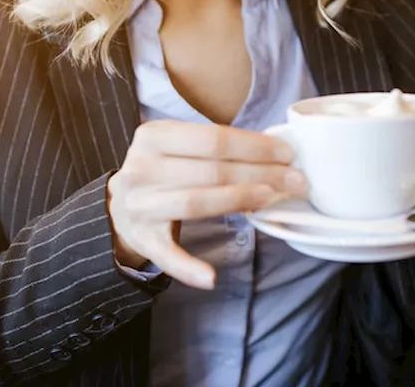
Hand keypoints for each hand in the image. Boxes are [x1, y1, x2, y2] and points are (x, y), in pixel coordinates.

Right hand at [107, 120, 305, 288]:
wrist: (118, 206)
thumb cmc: (163, 171)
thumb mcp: (176, 146)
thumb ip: (215, 146)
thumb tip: (274, 151)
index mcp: (153, 136)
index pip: (213, 138)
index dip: (254, 147)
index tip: (287, 154)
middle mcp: (141, 169)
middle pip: (212, 170)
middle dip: (260, 173)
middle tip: (295, 180)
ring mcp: (139, 206)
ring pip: (196, 202)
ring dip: (239, 201)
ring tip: (272, 200)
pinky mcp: (142, 239)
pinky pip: (168, 256)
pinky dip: (189, 268)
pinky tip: (211, 278)